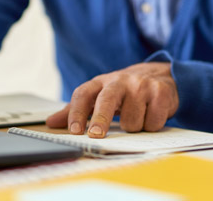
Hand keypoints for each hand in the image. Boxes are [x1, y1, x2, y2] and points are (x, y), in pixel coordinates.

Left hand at [45, 62, 178, 137]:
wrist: (159, 75)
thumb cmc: (123, 91)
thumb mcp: (99, 95)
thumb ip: (77, 109)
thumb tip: (51, 123)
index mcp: (101, 82)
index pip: (83, 94)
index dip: (76, 112)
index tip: (73, 131)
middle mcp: (120, 81)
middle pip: (106, 100)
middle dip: (100, 119)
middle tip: (95, 136)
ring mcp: (141, 85)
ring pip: (132, 120)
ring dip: (133, 127)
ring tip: (136, 118)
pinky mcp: (161, 92)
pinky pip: (152, 122)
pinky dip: (151, 125)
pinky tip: (151, 116)